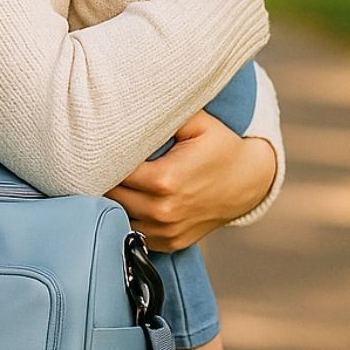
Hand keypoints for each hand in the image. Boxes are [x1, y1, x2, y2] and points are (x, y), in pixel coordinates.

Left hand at [105, 111, 276, 250]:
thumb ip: (165, 113)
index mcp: (164, 180)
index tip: (100, 147)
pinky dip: (128, 217)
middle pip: (110, 196)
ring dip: (113, 200)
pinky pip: (134, 233)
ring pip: (118, 217)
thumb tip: (130, 106)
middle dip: (104, 178)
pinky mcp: (170, 243)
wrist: (250, 183)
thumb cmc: (221, 148)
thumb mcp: (199, 123)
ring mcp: (166, 231)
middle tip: (101, 161)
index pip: (113, 171)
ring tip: (113, 179)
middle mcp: (162, 211)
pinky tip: (131, 199)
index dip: (103, 158)